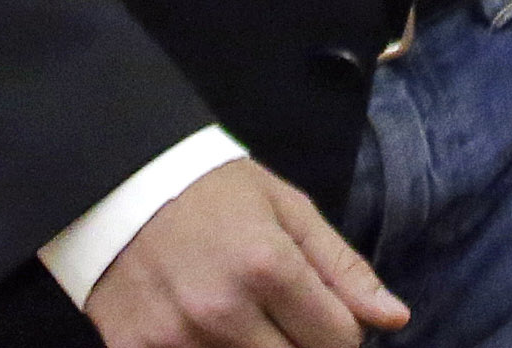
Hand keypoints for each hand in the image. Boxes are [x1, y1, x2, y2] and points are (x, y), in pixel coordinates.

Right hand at [82, 159, 406, 347]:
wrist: (116, 180)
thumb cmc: (210, 191)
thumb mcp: (286, 209)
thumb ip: (342, 267)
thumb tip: (395, 318)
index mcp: (267, 266)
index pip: (339, 340)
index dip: (342, 332)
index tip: (324, 314)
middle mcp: (223, 310)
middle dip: (303, 346)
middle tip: (285, 319)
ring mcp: (176, 339)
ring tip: (249, 322)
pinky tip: (207, 335)